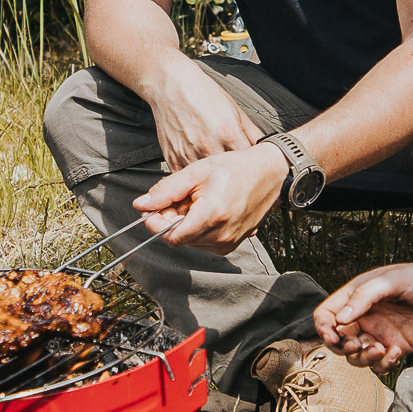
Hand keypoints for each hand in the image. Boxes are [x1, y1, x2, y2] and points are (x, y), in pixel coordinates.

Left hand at [132, 143, 287, 252]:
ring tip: (194, 200)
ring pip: (191, 241)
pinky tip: (205, 209)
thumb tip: (141, 203)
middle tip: (176, 197)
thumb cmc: (237, 168)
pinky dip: (198, 228)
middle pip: (179, 238)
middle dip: (170, 220)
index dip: (155, 223)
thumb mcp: (197, 172)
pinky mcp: (233, 243)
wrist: (271, 173)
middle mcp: (221, 235)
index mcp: (211, 216)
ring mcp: (229, 242)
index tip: (151, 208)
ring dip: (185, 224)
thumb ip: (167, 190)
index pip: (169, 235)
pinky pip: (205, 241)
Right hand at [142, 55, 265, 171]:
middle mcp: (208, 145)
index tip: (251, 169)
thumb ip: (251, 132)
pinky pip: (188, 178)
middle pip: (228, 175)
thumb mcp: (234, 109)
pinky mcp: (173, 158)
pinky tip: (198, 172)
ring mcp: (189, 153)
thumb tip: (266, 147)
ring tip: (216, 175)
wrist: (171, 85)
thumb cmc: (203, 94)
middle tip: (235, 175)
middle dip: (233, 177)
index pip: (248, 162)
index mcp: (228, 133)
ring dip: (212, 181)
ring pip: (206, 181)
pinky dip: (194, 179)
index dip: (251, 168)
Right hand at [314, 258, 412, 373]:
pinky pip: (379, 364)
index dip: (324, 327)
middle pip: (337, 339)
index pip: (327, 314)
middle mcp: (365, 316)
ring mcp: (380, 333)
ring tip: (380, 349)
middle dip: (342, 347)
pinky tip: (396, 352)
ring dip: (362, 358)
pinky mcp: (396, 348)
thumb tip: (342, 319)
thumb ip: (364, 296)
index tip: (334, 336)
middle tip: (355, 344)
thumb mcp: (393, 280)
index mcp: (358, 295)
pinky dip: (383, 364)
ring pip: (356, 356)